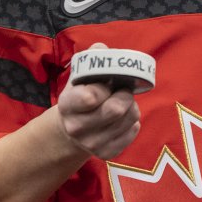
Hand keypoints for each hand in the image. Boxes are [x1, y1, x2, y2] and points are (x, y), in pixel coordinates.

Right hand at [56, 44, 140, 159]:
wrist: (72, 130)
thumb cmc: (80, 96)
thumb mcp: (80, 77)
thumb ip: (92, 59)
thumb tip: (102, 48)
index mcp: (67, 105)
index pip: (91, 97)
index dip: (105, 86)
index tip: (105, 84)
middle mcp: (77, 128)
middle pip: (117, 109)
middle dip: (125, 95)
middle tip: (122, 90)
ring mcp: (92, 144)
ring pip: (130, 118)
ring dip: (131, 106)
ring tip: (121, 102)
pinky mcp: (106, 153)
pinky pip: (133, 131)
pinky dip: (133, 121)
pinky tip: (122, 118)